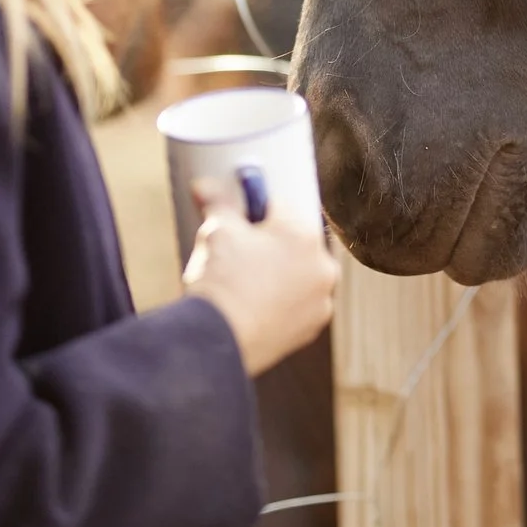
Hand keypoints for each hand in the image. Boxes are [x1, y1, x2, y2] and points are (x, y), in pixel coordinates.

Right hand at [181, 176, 337, 375]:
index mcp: (305, 234)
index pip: (280, 206)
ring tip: (247, 280)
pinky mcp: (311, 328)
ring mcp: (321, 300)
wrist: (217, 339)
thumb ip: (215, 202)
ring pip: (298, 274)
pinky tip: (258, 303)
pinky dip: (282, 301)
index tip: (240, 217)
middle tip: (242, 249)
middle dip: (271, 242)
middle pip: (294, 241)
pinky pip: (298, 303)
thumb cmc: (221, 280)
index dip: (256, 210)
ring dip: (280, 273)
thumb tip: (202, 186)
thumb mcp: (216, 230)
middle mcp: (323, 266)